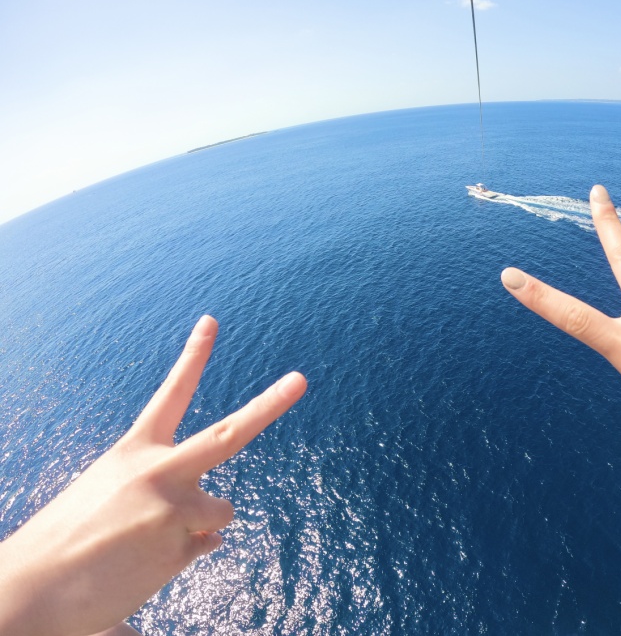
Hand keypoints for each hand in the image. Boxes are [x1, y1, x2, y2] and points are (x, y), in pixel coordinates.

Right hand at [0, 316, 306, 635]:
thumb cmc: (67, 541)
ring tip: (146, 541)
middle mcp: (159, 472)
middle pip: (230, 433)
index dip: (194, 356)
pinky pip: (204, 546)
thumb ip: (167, 500)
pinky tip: (140, 565)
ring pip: (222, 510)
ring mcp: (174, 509)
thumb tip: (216, 533)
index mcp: (134, 451)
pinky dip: (181, 554)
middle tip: (300, 380)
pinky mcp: (180, 547)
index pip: (171, 394)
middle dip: (270, 404)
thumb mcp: (112, 499)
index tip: (212, 321)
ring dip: (199, 524)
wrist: (28, 592)